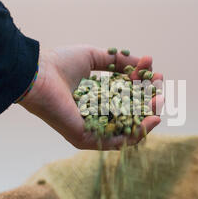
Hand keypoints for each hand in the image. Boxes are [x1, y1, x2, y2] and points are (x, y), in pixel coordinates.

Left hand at [18, 45, 163, 149]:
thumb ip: (118, 60)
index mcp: (94, 97)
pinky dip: (136, 132)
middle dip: (146, 101)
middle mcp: (94, 115)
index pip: (123, 94)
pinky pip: (116, 141)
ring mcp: (90, 129)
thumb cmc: (59, 63)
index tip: (155, 70)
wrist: (37, 74)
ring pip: (125, 129)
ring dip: (146, 117)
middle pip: (127, 113)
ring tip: (160, 103)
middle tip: (161, 89)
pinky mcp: (86, 139)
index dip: (141, 84)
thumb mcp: (94, 56)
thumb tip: (143, 61)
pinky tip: (150, 119)